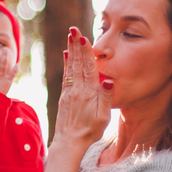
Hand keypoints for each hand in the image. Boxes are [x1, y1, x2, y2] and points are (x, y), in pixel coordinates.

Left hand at [54, 27, 112, 147]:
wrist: (69, 142)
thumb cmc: (90, 131)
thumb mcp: (103, 117)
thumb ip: (105, 97)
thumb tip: (108, 79)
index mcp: (88, 93)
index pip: (88, 68)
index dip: (86, 51)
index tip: (83, 37)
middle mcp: (77, 90)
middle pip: (77, 63)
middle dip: (76, 45)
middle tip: (73, 29)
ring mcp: (69, 92)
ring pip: (70, 67)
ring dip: (70, 50)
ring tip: (70, 36)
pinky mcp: (64, 96)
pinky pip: (66, 75)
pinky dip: (66, 63)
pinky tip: (66, 54)